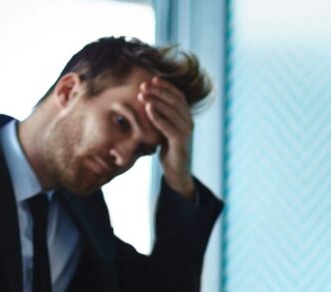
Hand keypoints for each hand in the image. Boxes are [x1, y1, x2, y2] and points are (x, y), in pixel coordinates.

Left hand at [138, 77, 195, 200]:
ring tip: (142, 95)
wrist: (176, 173)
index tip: (152, 79)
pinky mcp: (181, 143)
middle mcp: (189, 123)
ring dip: (156, 100)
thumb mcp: (164, 130)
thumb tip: (147, 100)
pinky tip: (148, 108)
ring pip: (172, 111)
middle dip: (159, 91)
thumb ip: (161, 117)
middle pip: (175, 101)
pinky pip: (169, 126)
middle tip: (143, 86)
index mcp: (186, 118)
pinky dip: (158, 116)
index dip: (166, 86)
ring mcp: (186, 133)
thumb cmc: (168, 150)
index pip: (179, 96)